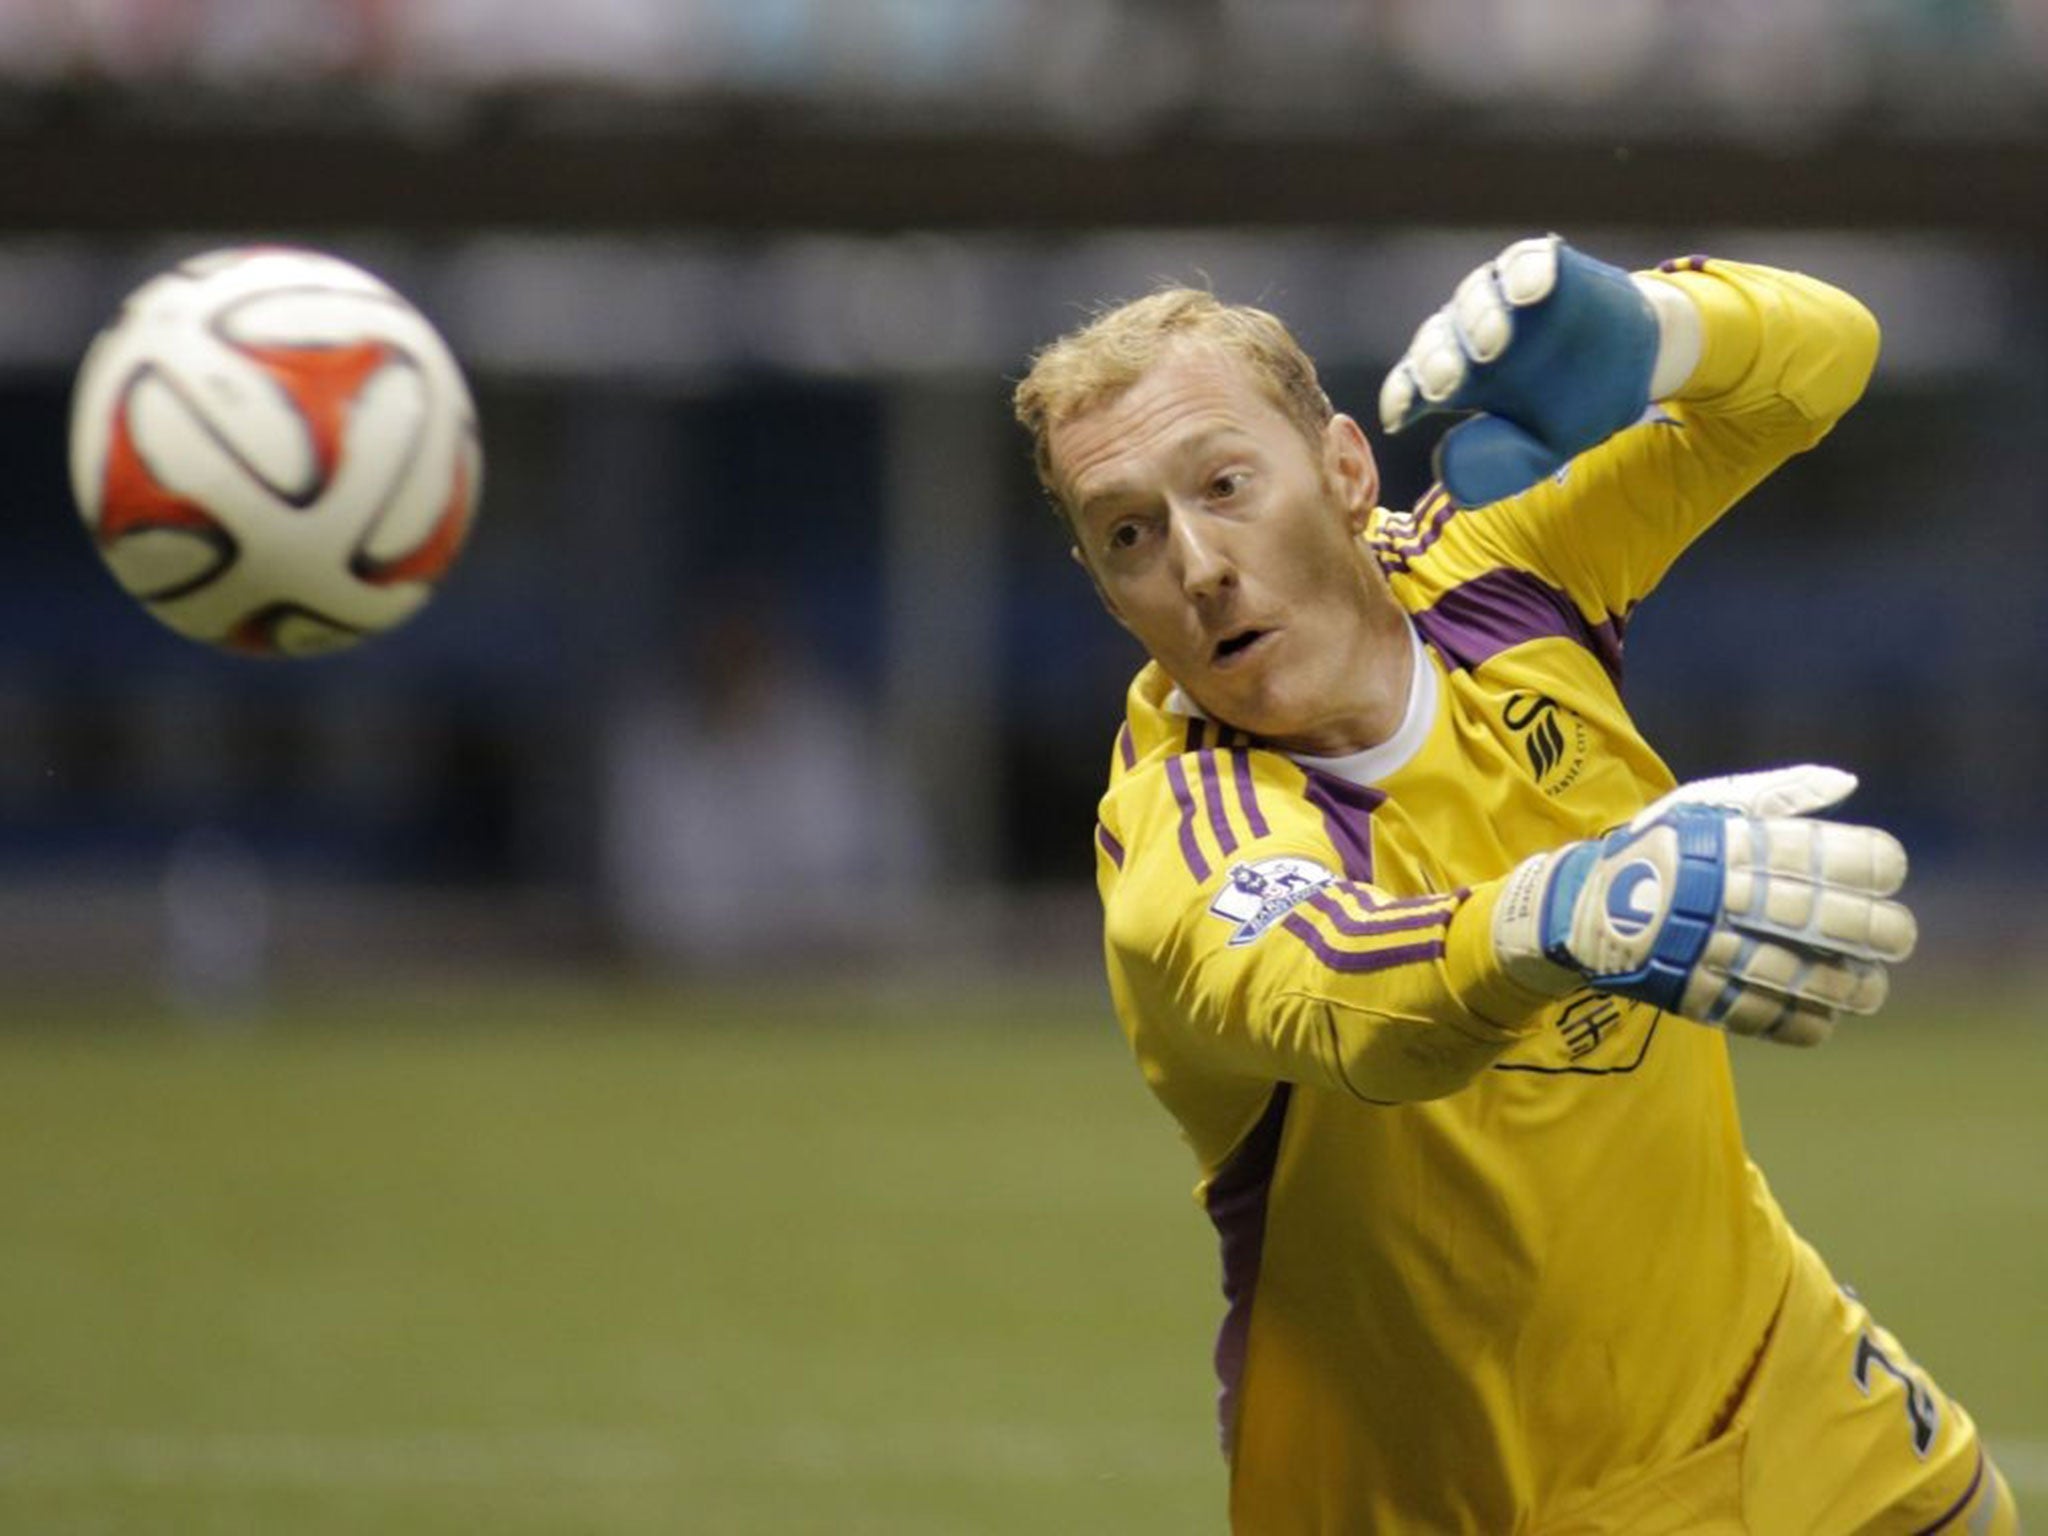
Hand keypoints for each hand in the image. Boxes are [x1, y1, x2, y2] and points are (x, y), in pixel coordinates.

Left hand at [1379, 235, 1692, 508]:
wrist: (1633, 365)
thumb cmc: (1570, 409)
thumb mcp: (1537, 449)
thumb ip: (1497, 465)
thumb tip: (1448, 478)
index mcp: (1458, 380)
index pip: (1413, 383)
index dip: (1402, 397)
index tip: (1400, 417)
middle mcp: (1470, 335)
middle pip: (1437, 338)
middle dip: (1436, 360)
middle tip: (1445, 383)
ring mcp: (1504, 298)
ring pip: (1475, 296)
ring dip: (1479, 318)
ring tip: (1493, 345)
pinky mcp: (1541, 268)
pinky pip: (1525, 263)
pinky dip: (1527, 274)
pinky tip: (1533, 293)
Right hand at [1493, 766, 1916, 1046]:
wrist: (1586, 904)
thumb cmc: (1662, 848)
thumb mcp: (1709, 803)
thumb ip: (1781, 792)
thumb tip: (1849, 782)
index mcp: (1746, 845)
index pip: (1841, 858)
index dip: (1876, 867)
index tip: (1881, 874)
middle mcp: (1737, 898)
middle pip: (1840, 925)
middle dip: (1881, 933)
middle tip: (1891, 937)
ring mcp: (1718, 950)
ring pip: (1816, 979)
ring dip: (1855, 986)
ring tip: (1867, 985)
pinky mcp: (1702, 996)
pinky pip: (1774, 1018)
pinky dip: (1810, 1021)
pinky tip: (1826, 1012)